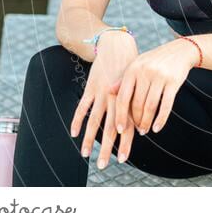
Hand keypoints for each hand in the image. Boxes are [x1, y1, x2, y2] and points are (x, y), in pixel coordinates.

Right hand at [70, 31, 137, 169]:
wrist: (118, 46)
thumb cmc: (131, 69)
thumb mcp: (137, 87)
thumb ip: (134, 106)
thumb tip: (137, 127)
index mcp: (129, 100)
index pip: (128, 127)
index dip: (125, 144)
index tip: (123, 159)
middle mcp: (116, 99)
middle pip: (112, 129)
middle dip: (108, 149)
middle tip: (103, 167)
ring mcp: (102, 94)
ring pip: (95, 121)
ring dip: (90, 140)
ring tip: (86, 155)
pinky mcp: (91, 88)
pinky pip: (82, 107)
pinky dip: (78, 120)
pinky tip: (74, 134)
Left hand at [111, 38, 199, 137]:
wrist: (180, 50)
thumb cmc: (155, 60)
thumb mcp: (137, 65)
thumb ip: (124, 79)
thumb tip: (109, 92)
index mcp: (132, 69)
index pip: (122, 97)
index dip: (120, 115)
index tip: (119, 129)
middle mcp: (144, 72)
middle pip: (137, 104)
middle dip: (136, 121)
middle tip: (137, 130)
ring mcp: (160, 76)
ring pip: (150, 106)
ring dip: (147, 122)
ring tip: (145, 130)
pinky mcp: (173, 81)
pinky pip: (166, 105)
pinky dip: (161, 119)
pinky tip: (157, 128)